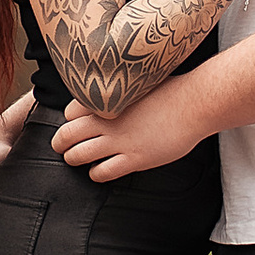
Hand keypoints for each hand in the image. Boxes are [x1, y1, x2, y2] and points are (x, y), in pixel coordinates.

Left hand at [54, 73, 210, 182]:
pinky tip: (100, 170)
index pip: (70, 113)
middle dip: (60, 143)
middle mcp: (108, 120)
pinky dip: (95, 174)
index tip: (74, 124)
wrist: (194, 104)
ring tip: (76, 159)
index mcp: (108, 99)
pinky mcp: (134, 158)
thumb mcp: (138, 81)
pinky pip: (102, 172)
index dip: (70, 120)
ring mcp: (120, 141)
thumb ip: (119, 89)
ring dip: (73, 159)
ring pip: (79, 155)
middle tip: (62, 147)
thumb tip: (110, 91)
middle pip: (67, 135)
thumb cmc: (171, 90)